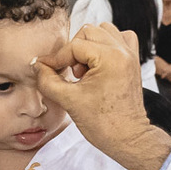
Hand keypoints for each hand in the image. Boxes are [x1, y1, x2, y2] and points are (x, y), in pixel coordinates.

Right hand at [32, 23, 148, 149]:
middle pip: (88, 32)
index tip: (45, 68)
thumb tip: (37, 66)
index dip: (56, 58)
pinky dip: (106, 45)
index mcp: (111, 58)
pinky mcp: (132, 61)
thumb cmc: (104, 124)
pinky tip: (98, 63)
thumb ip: (47, 80)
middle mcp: (123, 51)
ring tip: (84, 69)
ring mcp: (130, 55)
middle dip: (73, 51)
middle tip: (71, 73)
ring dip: (89, 45)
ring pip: (104, 31)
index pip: (74, 46)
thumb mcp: (69, 100)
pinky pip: (120, 39)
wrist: (127, 138)